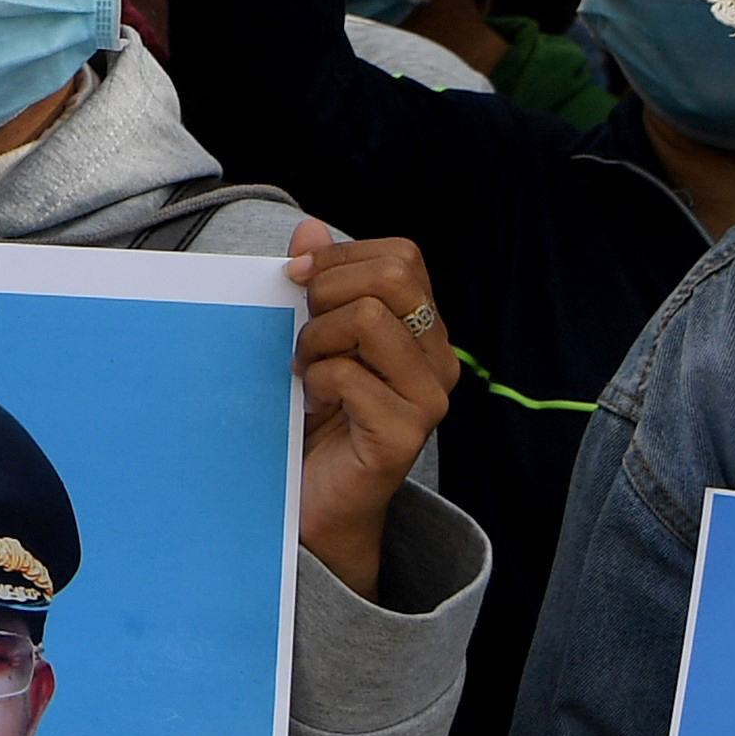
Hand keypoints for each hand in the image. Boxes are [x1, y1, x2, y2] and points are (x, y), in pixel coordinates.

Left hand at [279, 219, 448, 595]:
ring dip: (317, 339)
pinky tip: (314, 404)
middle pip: (393, 275)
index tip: (296, 282)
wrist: (318, 504)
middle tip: (303, 334)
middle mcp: (438, 359)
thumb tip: (307, 231)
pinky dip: (315, 381)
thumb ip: (315, 286)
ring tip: (306, 371)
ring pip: (371, 318)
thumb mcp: (311, 340)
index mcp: (422, 329)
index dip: (339, 258)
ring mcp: (428, 398)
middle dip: (327, 292)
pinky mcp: (405, 433)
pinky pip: (349, 375)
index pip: (401, 256)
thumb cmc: (314, 418)